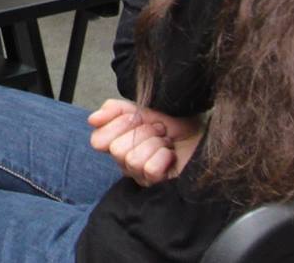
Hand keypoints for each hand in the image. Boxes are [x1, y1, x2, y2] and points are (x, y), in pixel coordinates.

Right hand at [88, 99, 202, 186]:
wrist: (201, 132)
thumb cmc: (174, 123)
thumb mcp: (141, 108)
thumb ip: (114, 110)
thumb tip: (92, 120)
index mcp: (117, 143)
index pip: (98, 141)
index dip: (118, 125)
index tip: (138, 117)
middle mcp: (124, 163)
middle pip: (116, 149)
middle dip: (142, 132)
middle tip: (158, 131)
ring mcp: (140, 176)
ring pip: (132, 159)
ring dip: (154, 144)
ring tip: (166, 143)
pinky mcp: (156, 185)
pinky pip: (149, 170)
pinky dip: (164, 157)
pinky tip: (170, 156)